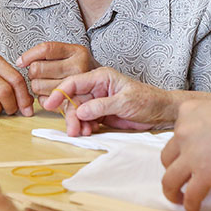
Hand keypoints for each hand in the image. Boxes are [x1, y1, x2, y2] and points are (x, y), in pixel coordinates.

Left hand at [16, 41, 98, 98]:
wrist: (102, 85)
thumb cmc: (79, 68)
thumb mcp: (70, 53)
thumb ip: (48, 53)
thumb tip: (20, 61)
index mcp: (77, 52)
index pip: (46, 49)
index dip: (29, 55)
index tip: (20, 62)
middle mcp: (79, 67)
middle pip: (37, 69)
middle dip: (33, 72)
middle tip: (39, 74)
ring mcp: (76, 87)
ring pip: (37, 86)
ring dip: (36, 85)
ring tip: (45, 83)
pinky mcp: (71, 103)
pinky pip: (43, 100)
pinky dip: (41, 98)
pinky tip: (49, 94)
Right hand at [41, 66, 177, 135]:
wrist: (161, 112)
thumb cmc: (147, 100)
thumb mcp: (124, 102)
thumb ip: (101, 106)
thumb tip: (80, 111)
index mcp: (101, 77)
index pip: (74, 82)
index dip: (59, 92)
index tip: (49, 104)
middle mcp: (96, 88)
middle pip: (73, 100)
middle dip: (71, 115)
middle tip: (73, 130)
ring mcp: (97, 101)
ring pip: (78, 112)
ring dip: (77, 123)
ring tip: (83, 133)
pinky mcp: (100, 113)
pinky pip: (85, 120)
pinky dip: (84, 127)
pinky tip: (89, 132)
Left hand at [160, 93, 210, 210]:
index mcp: (189, 111)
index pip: (177, 134)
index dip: (182, 149)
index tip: (188, 158)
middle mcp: (184, 130)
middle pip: (167, 157)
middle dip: (173, 169)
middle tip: (182, 179)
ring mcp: (192, 152)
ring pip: (170, 179)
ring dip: (173, 191)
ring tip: (179, 199)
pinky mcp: (205, 172)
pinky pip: (191, 194)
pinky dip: (190, 205)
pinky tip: (194, 209)